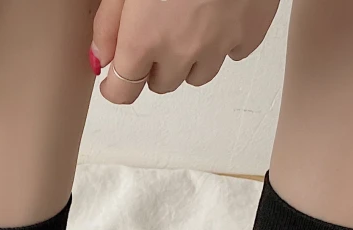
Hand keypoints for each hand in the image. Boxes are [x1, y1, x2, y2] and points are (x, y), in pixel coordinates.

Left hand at [93, 0, 279, 103]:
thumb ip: (109, 23)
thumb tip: (102, 58)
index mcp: (144, 38)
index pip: (123, 92)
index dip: (117, 87)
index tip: (116, 79)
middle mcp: (181, 50)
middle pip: (162, 84)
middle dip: (156, 66)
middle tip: (159, 32)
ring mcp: (219, 44)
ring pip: (198, 75)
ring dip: (191, 59)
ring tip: (191, 22)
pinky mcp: (251, 32)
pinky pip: (234, 53)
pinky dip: (226, 42)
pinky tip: (221, 14)